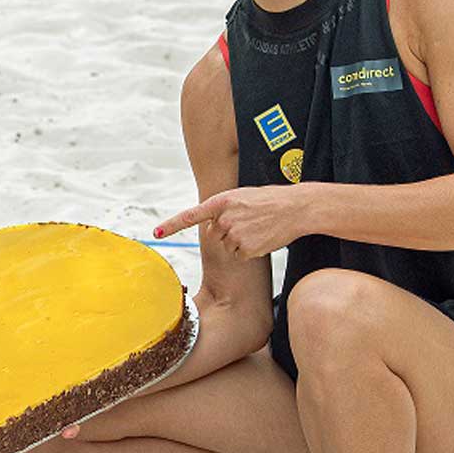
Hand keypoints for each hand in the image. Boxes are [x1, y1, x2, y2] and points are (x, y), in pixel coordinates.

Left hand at [154, 185, 307, 258]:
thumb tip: (211, 226)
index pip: (191, 215)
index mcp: (222, 201)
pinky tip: (263, 237)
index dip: (172, 225)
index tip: (157, 233)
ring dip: (240, 241)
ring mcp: (234, 234)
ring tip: (258, 228)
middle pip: (214, 234)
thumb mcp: (243, 197)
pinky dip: (250, 250)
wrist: (296, 207)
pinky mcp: (245, 249)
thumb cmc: (271, 200)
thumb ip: (224, 209)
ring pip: (227, 246)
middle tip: (249, 221)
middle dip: (227, 231)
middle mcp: (224, 218)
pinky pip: (240, 255)